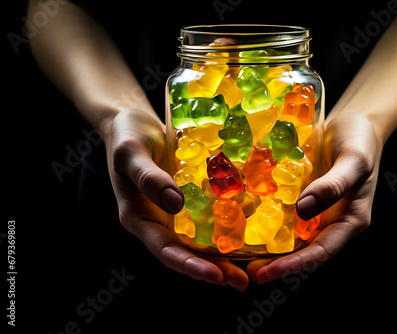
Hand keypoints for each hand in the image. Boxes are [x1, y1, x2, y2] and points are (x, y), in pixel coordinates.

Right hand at [106, 108, 248, 289]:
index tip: (217, 277)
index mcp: (139, 217)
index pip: (165, 251)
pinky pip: (209, 214)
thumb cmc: (126, 136)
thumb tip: (176, 205)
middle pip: (187, 252)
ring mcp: (176, 210)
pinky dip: (226, 224)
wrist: (133, 122)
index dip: (191, 266)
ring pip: (201, 238)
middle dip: (214, 269)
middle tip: (243, 282)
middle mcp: (160, 220)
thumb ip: (148, 178)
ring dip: (225, 253)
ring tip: (253, 266)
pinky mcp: (190, 196)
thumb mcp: (130, 153)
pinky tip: (250, 228)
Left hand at [247, 112, 382, 282]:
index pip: (320, 252)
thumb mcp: (354, 160)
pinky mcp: (304, 194)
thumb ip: (333, 186)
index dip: (293, 265)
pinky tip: (250, 221)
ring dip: (271, 246)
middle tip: (248, 271)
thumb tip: (303, 211)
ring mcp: (317, 208)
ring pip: (293, 234)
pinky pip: (286, 211)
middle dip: (277, 263)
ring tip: (244, 253)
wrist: (356, 122)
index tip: (267, 273)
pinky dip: (270, 219)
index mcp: (350, 220)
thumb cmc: (361, 140)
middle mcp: (331, 219)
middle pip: (304, 249)